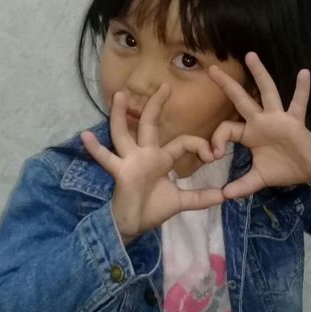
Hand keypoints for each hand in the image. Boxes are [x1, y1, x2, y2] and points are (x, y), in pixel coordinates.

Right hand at [80, 85, 223, 243]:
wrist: (133, 225)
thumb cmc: (152, 209)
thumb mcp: (181, 201)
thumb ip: (201, 197)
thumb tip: (224, 196)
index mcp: (160, 158)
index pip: (182, 142)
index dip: (199, 145)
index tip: (214, 155)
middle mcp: (144, 154)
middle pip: (150, 125)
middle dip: (156, 105)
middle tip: (165, 86)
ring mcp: (130, 161)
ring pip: (124, 134)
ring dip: (121, 116)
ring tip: (119, 95)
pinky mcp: (120, 172)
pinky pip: (107, 160)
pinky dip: (96, 150)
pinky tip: (86, 136)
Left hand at [207, 52, 310, 198]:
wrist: (310, 169)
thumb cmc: (284, 169)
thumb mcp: (259, 179)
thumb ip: (242, 186)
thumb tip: (225, 196)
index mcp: (249, 134)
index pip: (226, 129)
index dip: (216, 140)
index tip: (213, 156)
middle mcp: (261, 121)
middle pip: (240, 100)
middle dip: (227, 85)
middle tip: (211, 69)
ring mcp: (278, 118)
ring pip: (266, 93)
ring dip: (259, 74)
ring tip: (250, 55)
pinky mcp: (294, 122)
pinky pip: (298, 104)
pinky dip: (302, 90)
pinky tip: (303, 73)